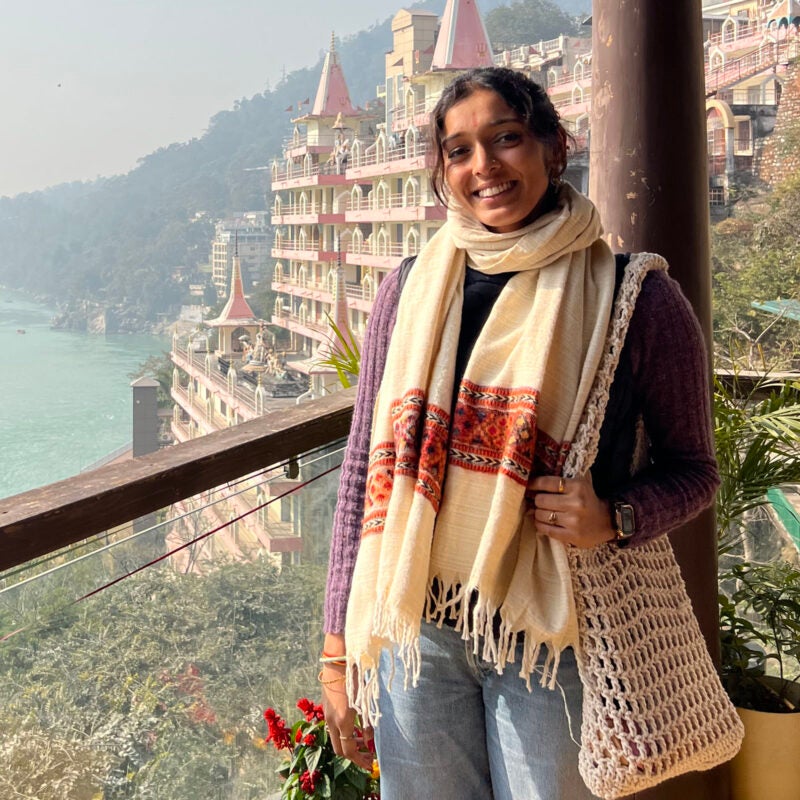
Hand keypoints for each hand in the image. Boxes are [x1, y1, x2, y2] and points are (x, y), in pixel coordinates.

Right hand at [321, 633, 373, 770]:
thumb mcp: (363, 700)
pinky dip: (343, 733)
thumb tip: (369, 740)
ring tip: (363, 741)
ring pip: (335, 738)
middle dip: (353, 756)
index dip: (360, 761)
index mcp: (343, 721)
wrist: (337, 660)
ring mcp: (327, 714)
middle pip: (339, 749)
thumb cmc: (353, 677)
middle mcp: (332, 721)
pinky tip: (354, 726)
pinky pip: (333, 727)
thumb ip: (366, 722)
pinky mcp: (326, 707)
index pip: (349, 751)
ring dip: (348, 744)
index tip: (371, 765)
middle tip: (367, 755)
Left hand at [527, 474, 615, 548]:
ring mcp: (573, 521)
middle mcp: (575, 503)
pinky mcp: (572, 536)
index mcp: (577, 486)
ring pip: (540, 515)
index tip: (529, 486)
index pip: (546, 482)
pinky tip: (544, 522)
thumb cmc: (588, 499)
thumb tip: (534, 477)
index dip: (534, 484)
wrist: (607, 521)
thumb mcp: (581, 482)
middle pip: (540, 500)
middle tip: (540, 502)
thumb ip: (562, 478)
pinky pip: (545, 530)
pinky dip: (540, 525)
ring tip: (543, 512)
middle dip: (538, 501)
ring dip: (538, 513)